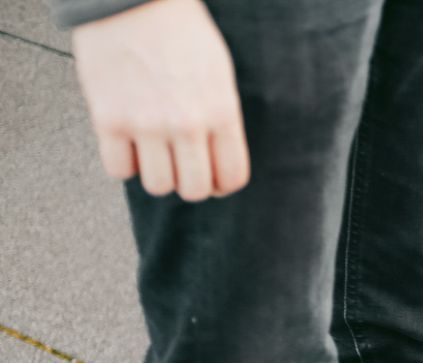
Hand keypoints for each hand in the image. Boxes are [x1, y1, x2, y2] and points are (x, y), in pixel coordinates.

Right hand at [71, 0, 249, 200]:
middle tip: (180, 166)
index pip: (232, 177)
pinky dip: (123, 163)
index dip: (222, 184)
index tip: (212, 178)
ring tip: (151, 150)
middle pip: (194, 190)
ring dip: (155, 174)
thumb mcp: (219, 74)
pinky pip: (119, 170)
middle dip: (189, 183)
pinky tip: (126, 141)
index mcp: (221, 112)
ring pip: (157, 186)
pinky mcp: (109, 120)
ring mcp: (147, 124)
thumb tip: (218, 161)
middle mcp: (187, 124)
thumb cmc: (180, 32)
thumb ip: (221, 119)